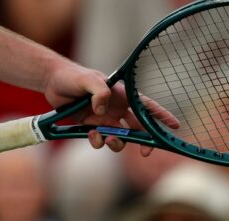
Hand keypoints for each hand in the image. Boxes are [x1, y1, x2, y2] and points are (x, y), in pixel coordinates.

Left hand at [43, 61, 178, 155]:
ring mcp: (105, 118)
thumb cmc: (73, 76)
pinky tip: (91, 134)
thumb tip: (104, 110)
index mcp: (121, 94)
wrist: (53, 83)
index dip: (161, 115)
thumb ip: (99, 92)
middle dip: (145, 141)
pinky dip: (98, 142)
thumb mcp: (87, 80)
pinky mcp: (92, 126)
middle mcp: (116, 107)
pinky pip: (101, 140)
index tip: (175, 126)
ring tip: (108, 138)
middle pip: (138, 127)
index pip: (146, 105)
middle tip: (146, 151)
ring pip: (120, 137)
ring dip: (118, 143)